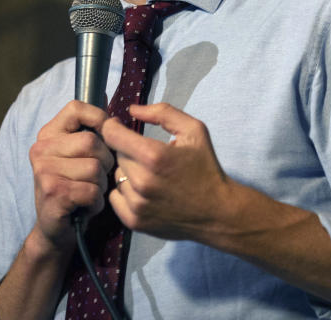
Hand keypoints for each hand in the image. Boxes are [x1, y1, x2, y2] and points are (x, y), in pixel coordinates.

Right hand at [28, 100, 114, 250]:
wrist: (54, 229)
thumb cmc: (74, 187)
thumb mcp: (80, 156)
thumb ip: (92, 130)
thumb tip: (111, 104)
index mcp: (48, 135)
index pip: (75, 108)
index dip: (99, 119)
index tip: (105, 136)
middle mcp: (41, 150)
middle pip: (92, 141)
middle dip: (105, 162)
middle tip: (96, 177)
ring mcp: (44, 171)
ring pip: (95, 167)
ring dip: (101, 185)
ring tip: (89, 192)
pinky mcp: (53, 193)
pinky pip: (92, 190)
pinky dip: (96, 202)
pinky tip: (86, 206)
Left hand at [102, 103, 231, 240]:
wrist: (218, 212)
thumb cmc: (205, 168)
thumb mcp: (193, 130)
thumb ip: (163, 113)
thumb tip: (132, 109)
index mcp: (154, 156)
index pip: (112, 134)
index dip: (113, 126)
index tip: (119, 126)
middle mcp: (141, 181)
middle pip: (116, 155)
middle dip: (127, 150)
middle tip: (147, 154)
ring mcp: (136, 204)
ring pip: (117, 176)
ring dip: (128, 172)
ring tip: (150, 174)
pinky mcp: (134, 221)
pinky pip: (115, 197)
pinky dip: (125, 191)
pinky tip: (144, 191)